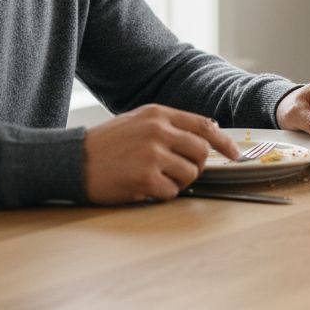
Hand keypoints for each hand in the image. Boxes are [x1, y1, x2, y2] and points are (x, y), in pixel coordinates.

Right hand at [82, 104, 238, 203]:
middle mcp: (158, 131)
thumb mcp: (138, 120)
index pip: (204, 126)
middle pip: (202, 152)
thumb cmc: (106, 143)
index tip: (236, 154)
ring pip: (190, 174)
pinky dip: (162, 194)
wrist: (72, 160)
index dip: (225, 142)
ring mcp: (152, 154)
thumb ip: (171, 124)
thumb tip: (208, 130)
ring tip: (156, 178)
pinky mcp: (145, 177)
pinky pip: (171, 192)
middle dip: (197, 166)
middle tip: (179, 171)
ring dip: (178, 181)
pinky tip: (144, 187)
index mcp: (158, 114)